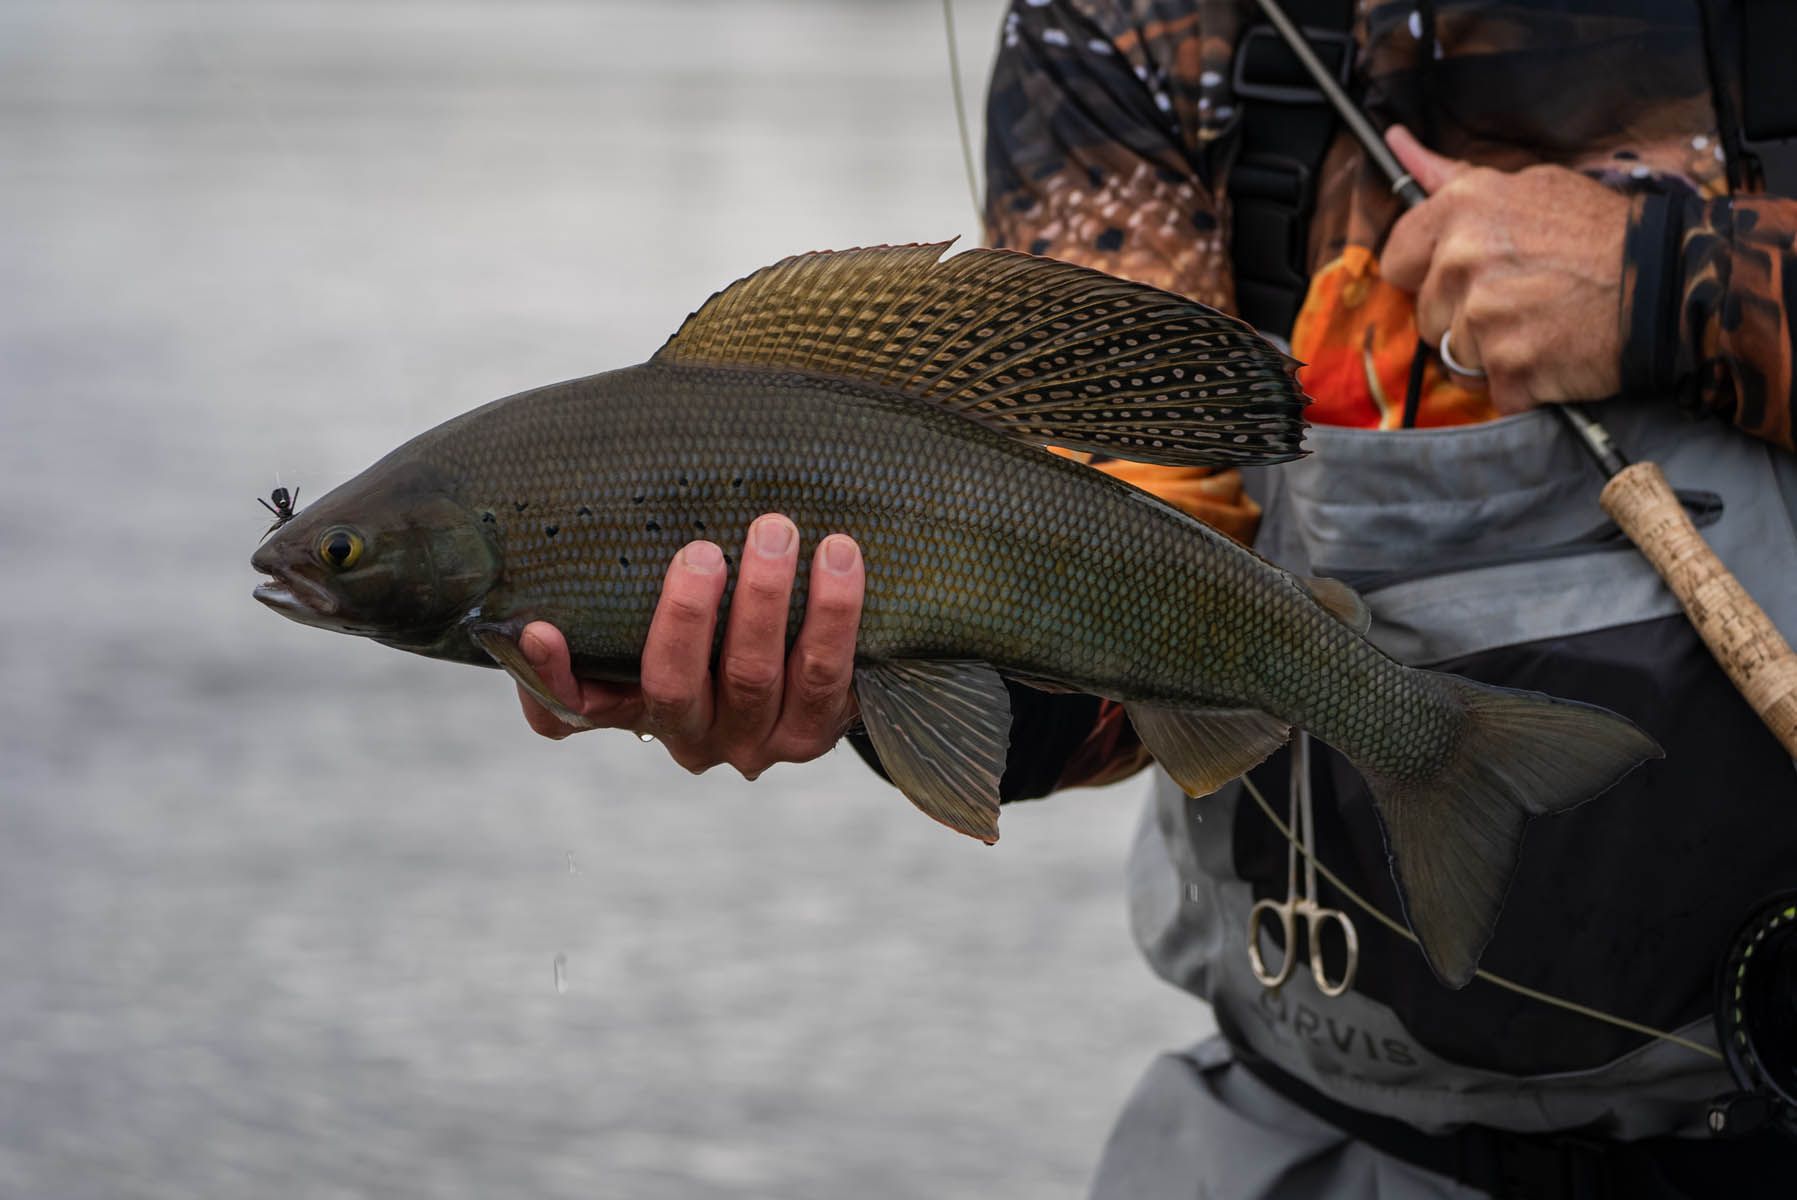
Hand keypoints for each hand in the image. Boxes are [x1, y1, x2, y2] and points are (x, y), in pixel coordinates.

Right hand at [515, 514, 864, 777]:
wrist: (807, 673)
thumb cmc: (707, 635)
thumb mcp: (648, 635)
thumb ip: (596, 625)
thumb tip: (527, 615)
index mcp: (638, 714)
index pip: (578, 709)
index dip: (556, 676)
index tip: (540, 629)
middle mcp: (695, 739)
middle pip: (677, 687)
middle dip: (687, 617)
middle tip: (701, 551)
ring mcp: (762, 739)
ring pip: (759, 675)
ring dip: (766, 600)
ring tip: (775, 530)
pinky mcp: (824, 724)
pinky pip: (831, 672)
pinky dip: (836, 614)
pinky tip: (840, 553)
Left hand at [1379, 125, 1629, 413]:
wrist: (1665, 281)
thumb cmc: (1601, 232)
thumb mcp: (1532, 186)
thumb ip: (1457, 180)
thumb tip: (1399, 146)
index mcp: (1461, 211)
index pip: (1396, 259)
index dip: (1421, 274)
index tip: (1454, 277)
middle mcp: (1462, 262)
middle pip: (1426, 315)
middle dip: (1461, 317)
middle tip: (1519, 300)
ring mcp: (1483, 318)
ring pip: (1456, 357)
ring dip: (1491, 352)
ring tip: (1540, 325)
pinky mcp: (1509, 368)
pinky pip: (1494, 390)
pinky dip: (1521, 384)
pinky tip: (1553, 354)